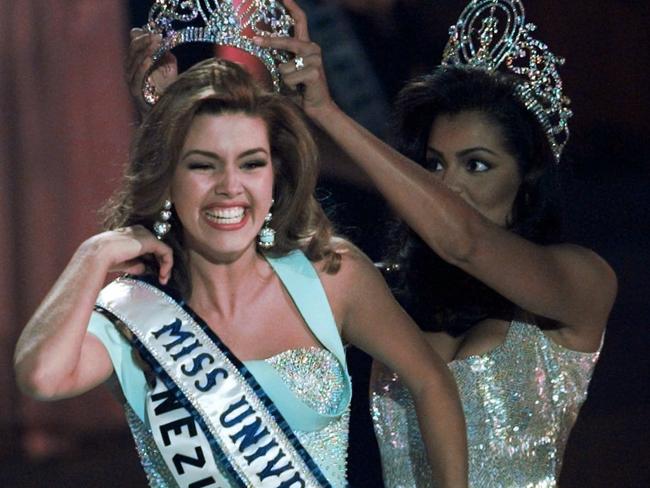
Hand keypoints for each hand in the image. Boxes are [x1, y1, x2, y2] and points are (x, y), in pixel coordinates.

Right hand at [84, 225, 173, 284]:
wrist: (99, 254)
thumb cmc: (105, 258)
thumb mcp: (123, 262)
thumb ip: (135, 264)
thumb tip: (144, 268)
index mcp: (131, 235)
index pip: (148, 248)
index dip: (154, 262)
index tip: (154, 275)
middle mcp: (140, 232)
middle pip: (157, 249)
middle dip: (162, 265)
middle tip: (162, 279)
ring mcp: (146, 234)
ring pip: (163, 250)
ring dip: (166, 266)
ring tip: (163, 279)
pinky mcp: (151, 240)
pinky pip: (166, 252)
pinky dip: (168, 264)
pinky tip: (162, 274)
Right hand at [125, 28, 177, 116]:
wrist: (168, 110)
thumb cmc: (167, 89)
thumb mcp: (168, 67)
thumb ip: (164, 54)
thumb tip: (163, 39)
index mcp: (136, 63)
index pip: (134, 46)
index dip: (141, 37)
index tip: (154, 32)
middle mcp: (130, 71)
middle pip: (132, 52)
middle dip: (144, 42)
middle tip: (156, 36)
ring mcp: (131, 82)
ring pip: (133, 63)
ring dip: (144, 51)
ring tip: (154, 43)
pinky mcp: (135, 92)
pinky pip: (137, 77)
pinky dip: (142, 67)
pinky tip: (149, 59)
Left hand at [252, 0, 334, 117]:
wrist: (317, 108)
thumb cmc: (300, 89)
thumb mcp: (287, 70)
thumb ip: (280, 56)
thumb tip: (258, 42)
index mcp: (306, 45)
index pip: (300, 20)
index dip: (291, 6)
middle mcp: (313, 48)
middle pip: (286, 41)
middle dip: (269, 42)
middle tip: (255, 40)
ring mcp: (315, 59)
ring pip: (284, 66)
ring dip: (284, 79)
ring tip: (296, 85)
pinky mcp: (314, 72)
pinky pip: (289, 77)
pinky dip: (290, 86)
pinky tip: (300, 89)